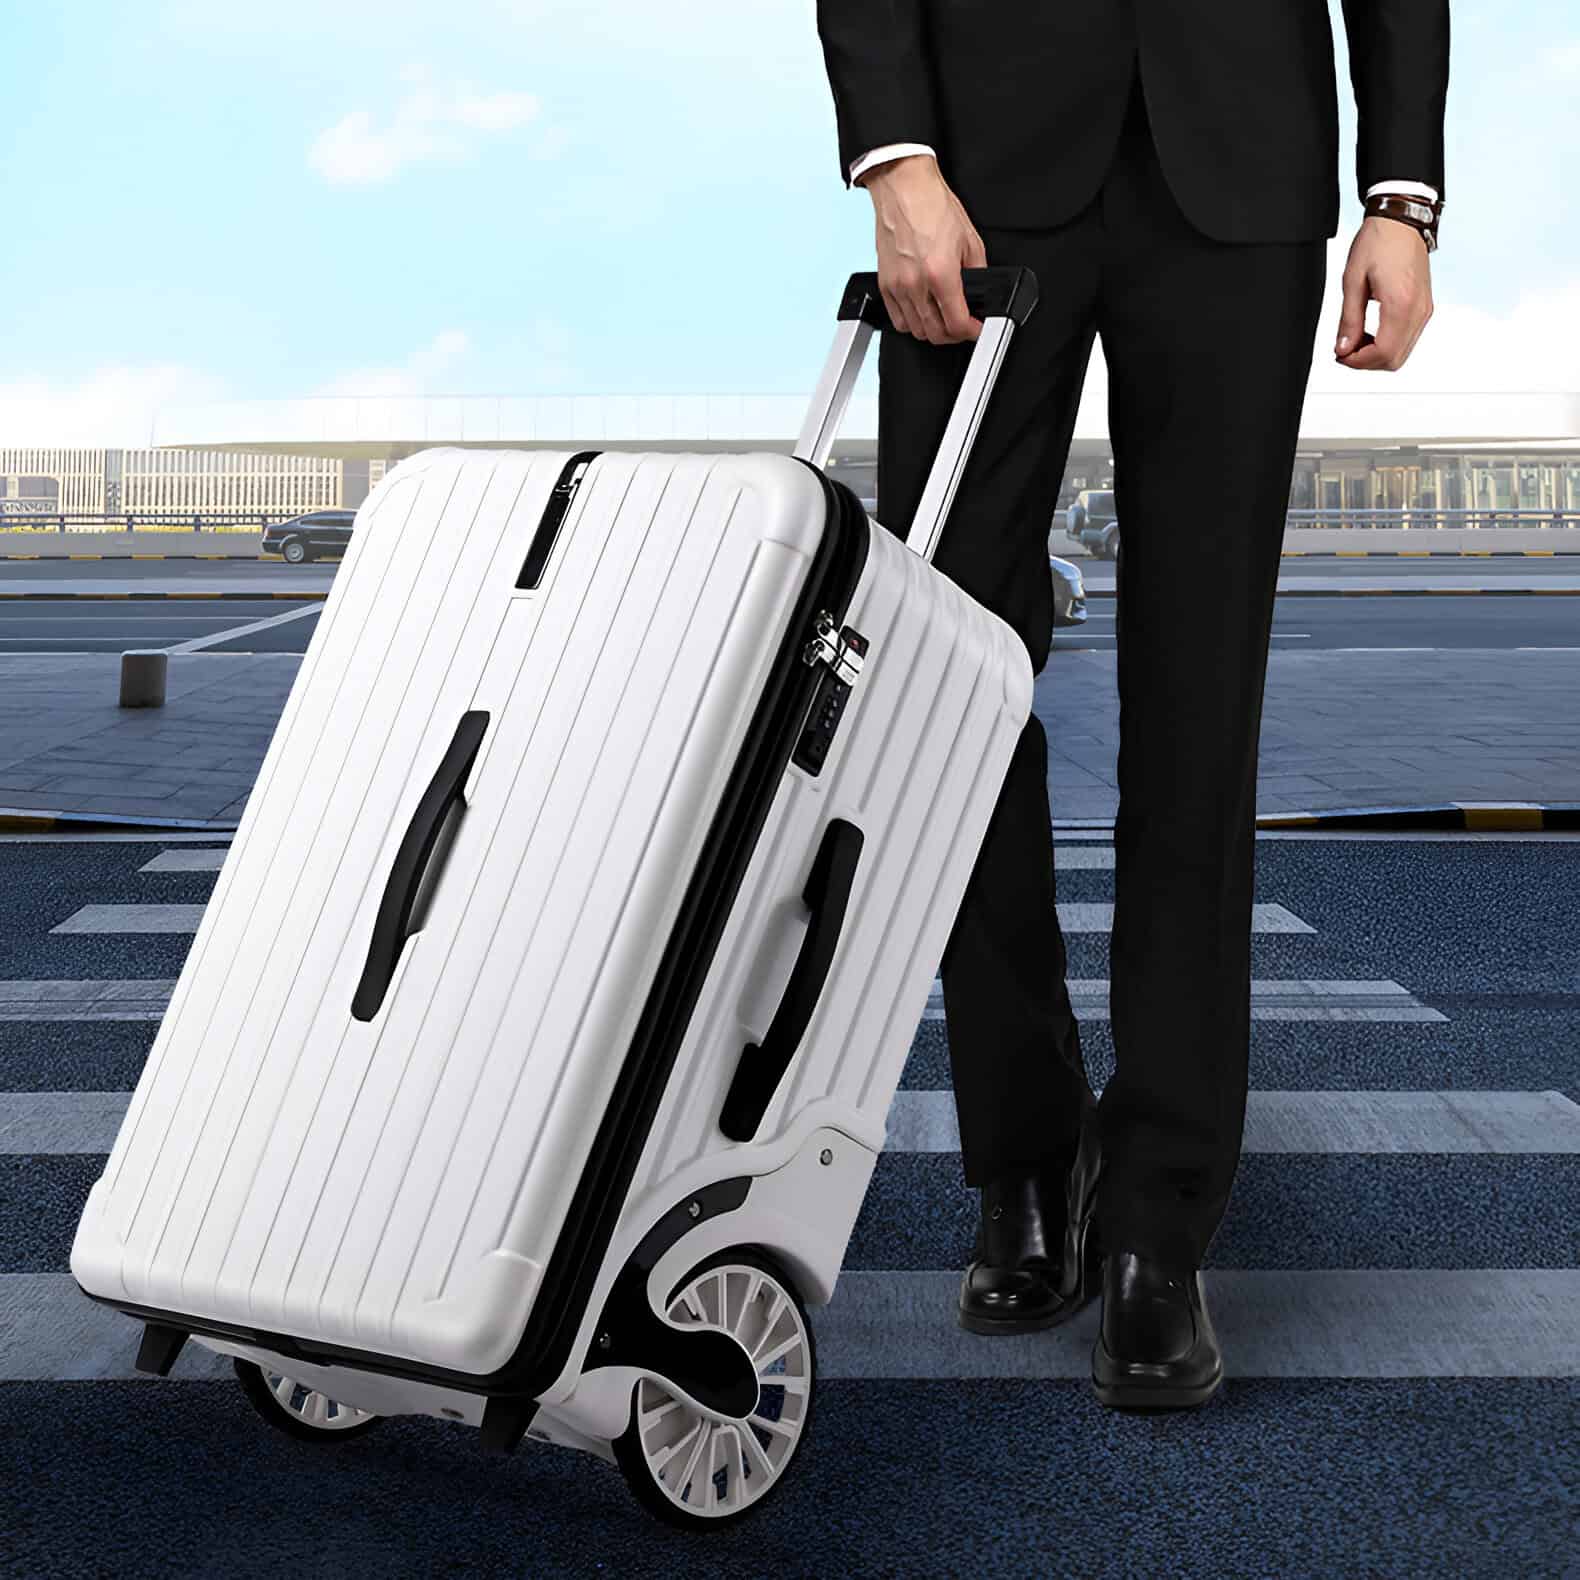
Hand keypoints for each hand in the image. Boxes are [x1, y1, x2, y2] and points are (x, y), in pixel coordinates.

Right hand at [859, 155, 986, 342]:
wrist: (904, 188)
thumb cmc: (933, 206)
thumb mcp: (970, 239)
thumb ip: (976, 272)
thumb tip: (977, 293)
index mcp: (941, 273)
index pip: (957, 323)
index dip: (971, 332)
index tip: (976, 329)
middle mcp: (917, 283)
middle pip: (936, 334)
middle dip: (953, 335)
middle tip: (962, 326)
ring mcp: (898, 286)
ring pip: (916, 331)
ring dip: (932, 331)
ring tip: (943, 321)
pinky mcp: (884, 284)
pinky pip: (897, 319)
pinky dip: (911, 323)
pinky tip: (922, 313)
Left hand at [1334, 216, 1433, 370]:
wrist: (1401, 221)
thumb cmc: (1378, 242)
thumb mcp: (1353, 281)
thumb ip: (1349, 320)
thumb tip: (1343, 348)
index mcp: (1401, 303)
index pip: (1382, 353)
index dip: (1357, 361)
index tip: (1340, 354)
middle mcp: (1419, 310)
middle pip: (1394, 360)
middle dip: (1366, 362)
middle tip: (1345, 349)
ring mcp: (1425, 310)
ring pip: (1402, 353)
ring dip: (1376, 354)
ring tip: (1355, 338)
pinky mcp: (1425, 307)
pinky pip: (1408, 339)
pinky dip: (1388, 344)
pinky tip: (1371, 332)